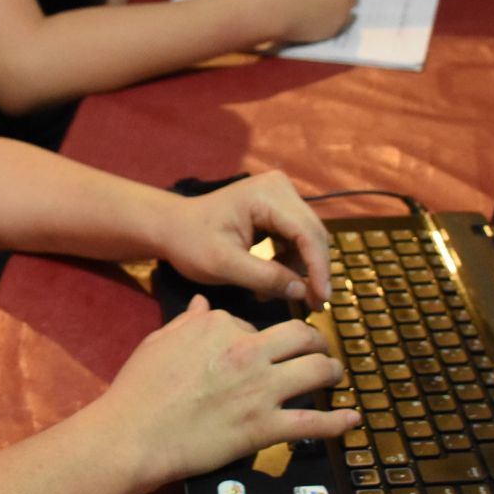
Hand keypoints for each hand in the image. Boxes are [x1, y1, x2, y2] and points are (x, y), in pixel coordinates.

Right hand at [97, 296, 357, 484]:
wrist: (134, 434)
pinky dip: (339, 422)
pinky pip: (313, 422)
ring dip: (332, 370)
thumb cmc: (139, 388)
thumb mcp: (160, 342)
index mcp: (220, 326)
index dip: (261, 338)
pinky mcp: (265, 427)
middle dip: (316, 340)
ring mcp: (260, 390)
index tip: (261, 349)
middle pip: (301, 336)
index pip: (256, 324)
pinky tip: (353, 419)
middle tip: (319, 348)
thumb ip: (188, 321)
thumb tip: (201, 303)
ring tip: (334, 374)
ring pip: (317, 370)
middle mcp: (248, 351)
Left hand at [159, 170, 330, 307]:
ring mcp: (280, 195)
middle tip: (313, 305)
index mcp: (266, 195)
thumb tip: (304, 291)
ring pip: (307, 238)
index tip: (321, 300)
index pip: (306, 233)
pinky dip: (289, 262)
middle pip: (313, 233)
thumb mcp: (224, 265)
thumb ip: (265, 277)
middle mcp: (279, 188)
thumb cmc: (192, 243)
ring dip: (299, 269)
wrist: (173, 228)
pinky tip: (273, 282)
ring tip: (279, 294)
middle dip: (314, 271)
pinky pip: (296, 238)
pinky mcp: (278, 208)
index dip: (318, 269)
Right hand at [238, 0, 355, 45]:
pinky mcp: (333, 30)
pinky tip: (308, 27)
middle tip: (326, 7)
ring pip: (343, 16)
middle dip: (339, 2)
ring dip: (333, 16)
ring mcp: (341, 12)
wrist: (271, 8)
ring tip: (314, 18)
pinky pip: (331, 29)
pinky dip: (323, 29)